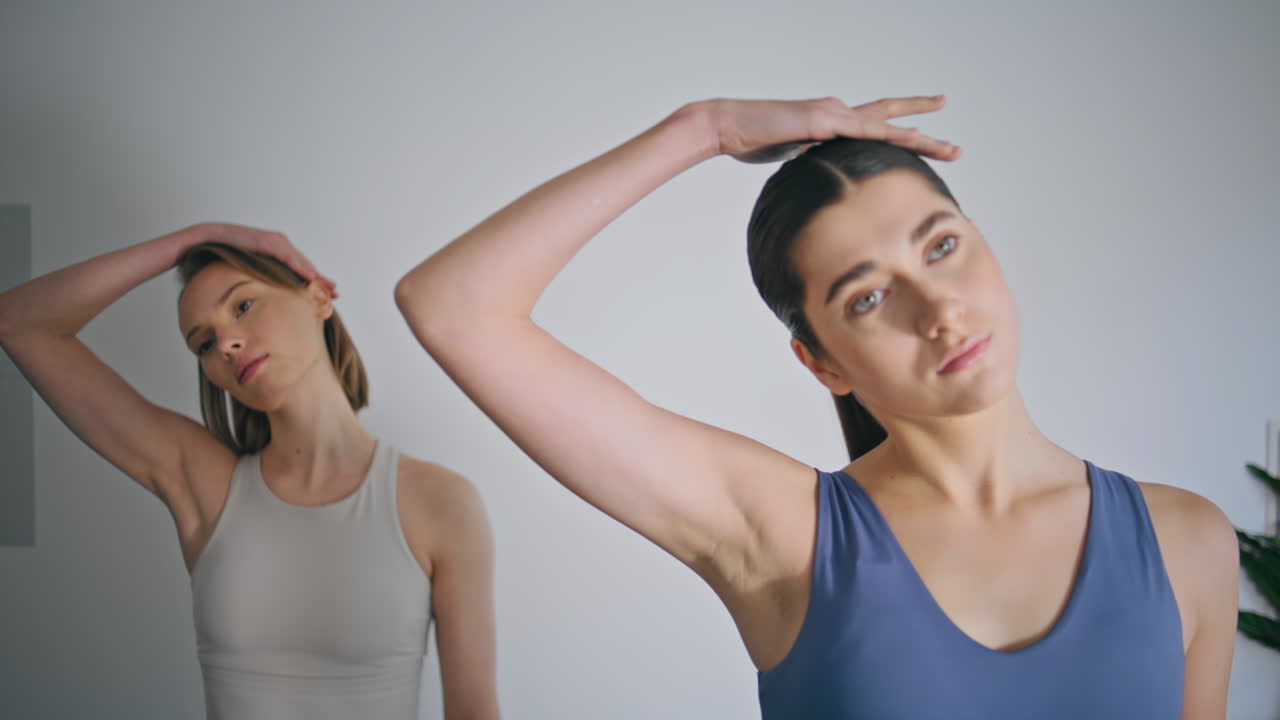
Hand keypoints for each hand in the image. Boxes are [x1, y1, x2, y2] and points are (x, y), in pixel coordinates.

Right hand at [184, 222, 337, 297]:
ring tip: (328, 289)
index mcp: (279, 251)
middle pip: (306, 265)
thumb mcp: (251, 267)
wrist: (212, 236)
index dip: (316, 280)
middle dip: (321, 280)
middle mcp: (281, 244)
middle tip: (336, 294)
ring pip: (300, 262)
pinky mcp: (268, 242)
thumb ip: (264, 275)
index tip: (329, 292)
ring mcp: (276, 242)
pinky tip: (310, 278)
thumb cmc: (229, 252)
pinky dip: (300, 268)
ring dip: (315, 276)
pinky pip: (287, 258)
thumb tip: (269, 293)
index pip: (301, 267)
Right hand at [705, 95, 959, 163]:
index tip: (925, 140)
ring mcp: (832, 114)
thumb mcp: (789, 156)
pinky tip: (913, 139)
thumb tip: (820, 178)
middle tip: (955, 148)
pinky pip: (863, 129)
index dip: (900, 133)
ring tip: (950, 149)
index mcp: (830, 122)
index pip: (872, 127)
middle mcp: (837, 112)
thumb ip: (809, 160)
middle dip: (924, 131)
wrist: (730, 124)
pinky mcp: (822, 120)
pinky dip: (891, 134)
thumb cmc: (753, 139)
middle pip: (890, 119)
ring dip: (921, 137)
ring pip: (886, 125)